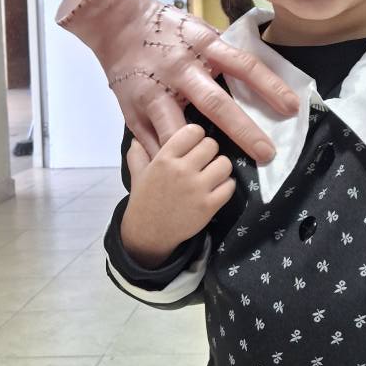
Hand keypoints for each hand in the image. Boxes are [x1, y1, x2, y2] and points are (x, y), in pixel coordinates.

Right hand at [55, 0, 299, 160]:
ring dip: (202, 151)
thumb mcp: (200, 28)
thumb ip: (225, 50)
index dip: (269, 87)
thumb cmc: (166, 26)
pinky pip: (152, 141)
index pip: (243, 66)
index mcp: (202, 46)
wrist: (115, 22)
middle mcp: (180, 69)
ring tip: (222, 170)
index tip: (291, 108)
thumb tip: (259, 70)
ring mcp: (154, 91)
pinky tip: (184, 176)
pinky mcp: (133, 109)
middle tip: (267, 153)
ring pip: (179, 129)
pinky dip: (169, 159)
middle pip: (215, 103)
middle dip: (243, 131)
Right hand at [121, 123, 235, 265]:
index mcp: (164, 158)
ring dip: (221, 168)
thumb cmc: (145, 201)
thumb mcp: (138, 175)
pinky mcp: (209, 205)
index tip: (195, 144)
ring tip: (213, 174)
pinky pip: (229, 186)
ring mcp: (197, 188)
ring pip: (224, 163)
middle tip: (205, 161)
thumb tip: (136, 137)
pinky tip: (218, 189)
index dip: (197, 136)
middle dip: (210, 151)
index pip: (193, 131)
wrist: (148, 234)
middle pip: (212, 145)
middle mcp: (182, 170)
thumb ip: (138, 154)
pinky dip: (226, 186)